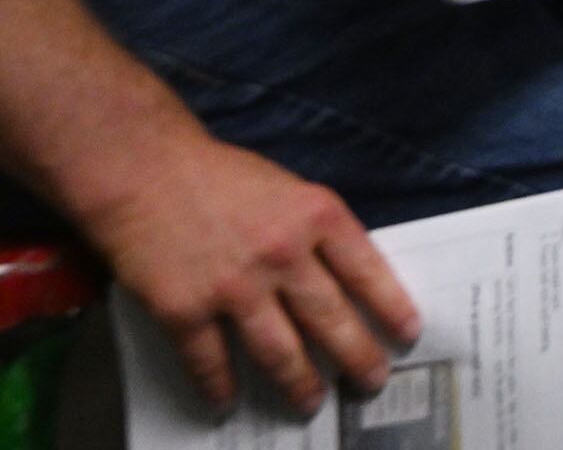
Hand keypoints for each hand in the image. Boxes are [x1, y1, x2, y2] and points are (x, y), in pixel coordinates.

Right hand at [80, 130, 421, 416]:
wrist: (145, 169)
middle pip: (331, 320)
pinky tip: (227, 402)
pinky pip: (210, 361)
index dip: (391, 308)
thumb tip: (348, 282)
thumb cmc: (222, 176)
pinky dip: (219, 386)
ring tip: (312, 402)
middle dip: (357, 357)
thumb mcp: (291, 189)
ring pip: (279, 351)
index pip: (368, 271)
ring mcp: (233, 285)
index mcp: (317, 216)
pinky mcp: (183, 308)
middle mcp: (282, 254)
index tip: (407, 334)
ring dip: (299, 384)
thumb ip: (317, 232)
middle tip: (372, 381)